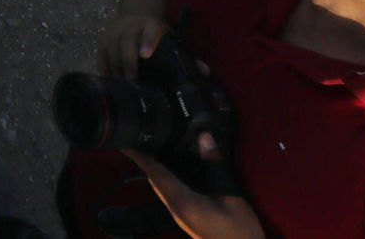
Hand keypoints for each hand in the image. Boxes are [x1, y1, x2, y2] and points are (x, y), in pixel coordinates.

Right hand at [98, 13, 168, 77]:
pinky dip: (103, 66)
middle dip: (128, 62)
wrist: (137, 15)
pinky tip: (108, 78)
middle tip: (131, 80)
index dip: (148, 43)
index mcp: (151, 25)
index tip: (145, 55)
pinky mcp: (103, 37)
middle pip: (127, 43)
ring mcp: (114, 30)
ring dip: (115, 67)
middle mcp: (130, 25)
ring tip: (120, 83)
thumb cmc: (153, 34)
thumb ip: (168, 50)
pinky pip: (101, 53)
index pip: (150, 32)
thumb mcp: (165, 36)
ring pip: (111, 49)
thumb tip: (171, 77)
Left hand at [126, 137, 265, 238]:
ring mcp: (181, 214)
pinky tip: (177, 166)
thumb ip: (216, 167)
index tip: (125, 140)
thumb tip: (203, 136)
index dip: (139, 156)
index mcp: (181, 201)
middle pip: (155, 179)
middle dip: (146, 157)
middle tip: (141, 135)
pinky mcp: (188, 215)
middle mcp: (175, 208)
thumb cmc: (239, 230)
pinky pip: (172, 191)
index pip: (154, 173)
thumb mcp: (232, 197)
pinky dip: (169, 175)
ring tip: (155, 145)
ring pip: (162, 186)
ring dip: (157, 167)